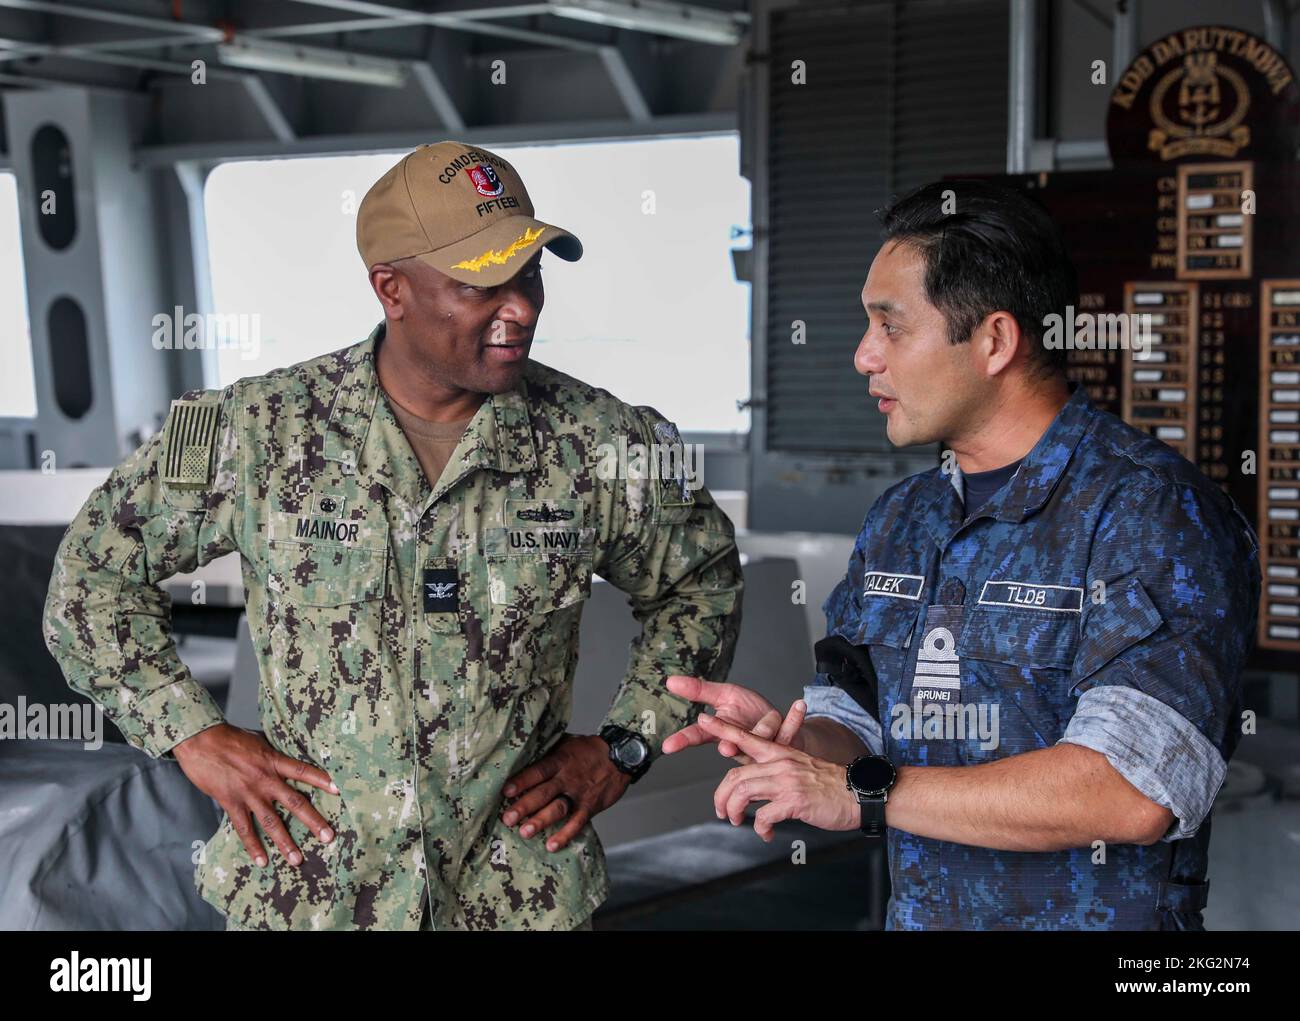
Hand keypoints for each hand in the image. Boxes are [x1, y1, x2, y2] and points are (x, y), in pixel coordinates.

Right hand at [173, 723, 336, 867]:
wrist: (201, 741)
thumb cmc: (230, 738)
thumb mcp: (259, 742)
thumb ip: (273, 755)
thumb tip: (286, 761)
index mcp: (274, 761)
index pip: (304, 771)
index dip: (322, 780)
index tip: (339, 790)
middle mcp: (265, 779)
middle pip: (295, 803)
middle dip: (313, 821)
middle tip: (328, 837)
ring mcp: (248, 793)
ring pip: (271, 822)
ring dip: (285, 842)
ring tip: (297, 860)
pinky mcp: (230, 802)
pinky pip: (244, 829)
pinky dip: (253, 846)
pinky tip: (262, 861)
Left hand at [501, 734, 630, 852]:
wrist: (621, 755)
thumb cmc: (588, 749)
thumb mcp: (566, 743)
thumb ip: (547, 751)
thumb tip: (521, 755)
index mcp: (560, 760)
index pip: (538, 771)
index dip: (522, 780)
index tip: (506, 791)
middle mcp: (568, 777)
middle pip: (544, 792)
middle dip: (525, 806)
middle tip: (508, 818)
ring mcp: (579, 793)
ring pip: (558, 808)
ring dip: (541, 821)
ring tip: (525, 832)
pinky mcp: (590, 806)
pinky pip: (577, 822)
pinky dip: (565, 834)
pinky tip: (552, 845)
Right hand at [662, 675, 806, 760]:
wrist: (781, 728)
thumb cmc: (751, 713)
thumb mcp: (723, 695)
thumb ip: (699, 690)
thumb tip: (670, 681)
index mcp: (723, 732)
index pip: (698, 736)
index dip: (683, 740)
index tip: (669, 746)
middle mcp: (741, 743)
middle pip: (729, 743)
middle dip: (729, 744)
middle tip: (726, 746)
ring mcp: (762, 746)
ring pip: (759, 739)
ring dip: (762, 732)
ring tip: (767, 723)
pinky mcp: (784, 742)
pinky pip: (789, 730)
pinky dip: (795, 718)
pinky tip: (799, 705)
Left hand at [696, 713, 858, 840]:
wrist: (859, 793)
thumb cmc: (831, 785)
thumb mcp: (800, 768)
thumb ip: (776, 773)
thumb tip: (754, 788)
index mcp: (781, 753)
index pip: (746, 737)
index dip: (722, 729)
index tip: (703, 720)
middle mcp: (780, 763)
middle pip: (735, 776)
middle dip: (722, 797)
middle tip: (722, 811)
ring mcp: (787, 781)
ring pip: (743, 793)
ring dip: (734, 811)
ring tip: (738, 821)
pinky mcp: (794, 801)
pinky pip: (763, 816)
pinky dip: (760, 827)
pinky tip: (766, 833)